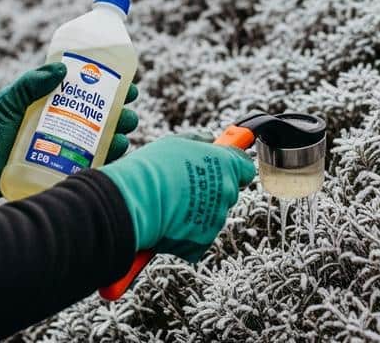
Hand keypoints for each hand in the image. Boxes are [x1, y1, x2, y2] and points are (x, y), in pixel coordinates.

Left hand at [0, 63, 140, 213]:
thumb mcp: (11, 99)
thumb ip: (31, 82)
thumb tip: (63, 68)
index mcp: (59, 105)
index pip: (93, 94)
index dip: (115, 88)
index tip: (128, 84)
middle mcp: (69, 125)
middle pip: (106, 116)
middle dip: (123, 111)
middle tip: (128, 108)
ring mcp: (70, 148)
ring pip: (106, 139)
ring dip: (122, 132)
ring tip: (125, 129)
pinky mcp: (67, 169)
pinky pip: (96, 163)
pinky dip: (111, 157)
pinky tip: (118, 149)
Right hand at [100, 134, 255, 262]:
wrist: (135, 202)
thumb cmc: (152, 169)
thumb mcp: (175, 142)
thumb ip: (199, 140)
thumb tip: (210, 139)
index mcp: (225, 164)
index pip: (244, 167)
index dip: (233, 168)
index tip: (223, 167)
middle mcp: (226, 191)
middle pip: (227, 192)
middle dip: (211, 190)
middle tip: (185, 187)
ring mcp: (216, 217)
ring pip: (212, 215)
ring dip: (198, 212)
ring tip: (171, 204)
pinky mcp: (203, 240)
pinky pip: (199, 236)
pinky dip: (186, 233)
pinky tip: (169, 223)